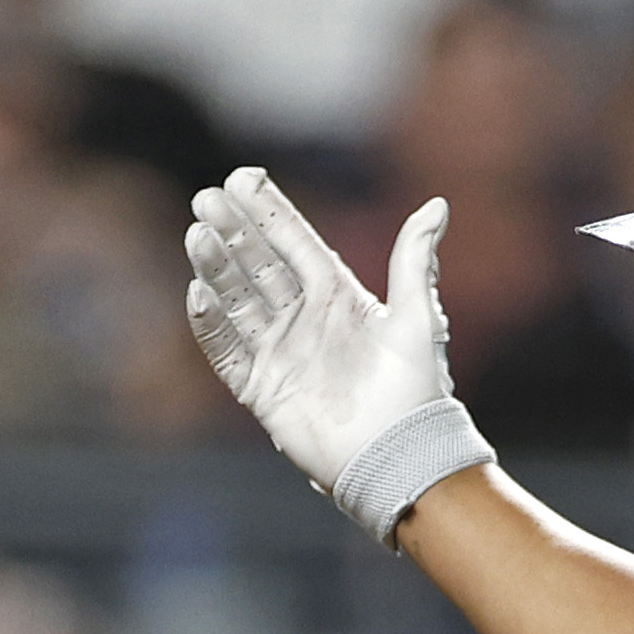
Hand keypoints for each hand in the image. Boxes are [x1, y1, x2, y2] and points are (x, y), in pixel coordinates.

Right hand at [183, 166, 490, 537]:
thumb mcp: (418, 318)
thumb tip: (436, 205)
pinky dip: (211, 326)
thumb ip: (415, 260)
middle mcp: (304, 320)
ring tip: (196, 235)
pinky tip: (197, 293)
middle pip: (258, 266)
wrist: (400, 455)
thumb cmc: (416, 390)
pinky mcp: (261, 389)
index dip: (269, 212)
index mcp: (338, 297)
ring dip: (216, 269)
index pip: (295, 243)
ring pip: (237, 302)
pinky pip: (227, 352)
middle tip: (206, 198)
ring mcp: (279, 353)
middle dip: (233, 231)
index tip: (242, 179)